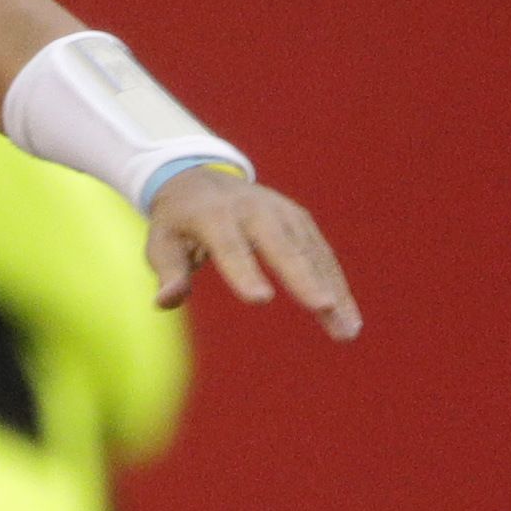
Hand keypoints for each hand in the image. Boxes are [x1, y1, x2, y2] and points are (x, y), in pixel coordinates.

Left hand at [148, 165, 359, 337]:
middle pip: (282, 245)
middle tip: (324, 306)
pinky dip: (337, 284)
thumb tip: (165, 301)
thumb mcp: (161, 243)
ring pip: (311, 253)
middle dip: (304, 276)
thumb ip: (168, 271)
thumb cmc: (178, 224)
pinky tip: (349, 317)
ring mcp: (282, 212)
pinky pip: (321, 255)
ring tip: (347, 329)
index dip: (244, 271)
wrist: (201, 181)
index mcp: (214, 215)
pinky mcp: (300, 221)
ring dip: (332, 289)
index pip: (230, 245)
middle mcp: (254, 209)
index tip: (260, 298)